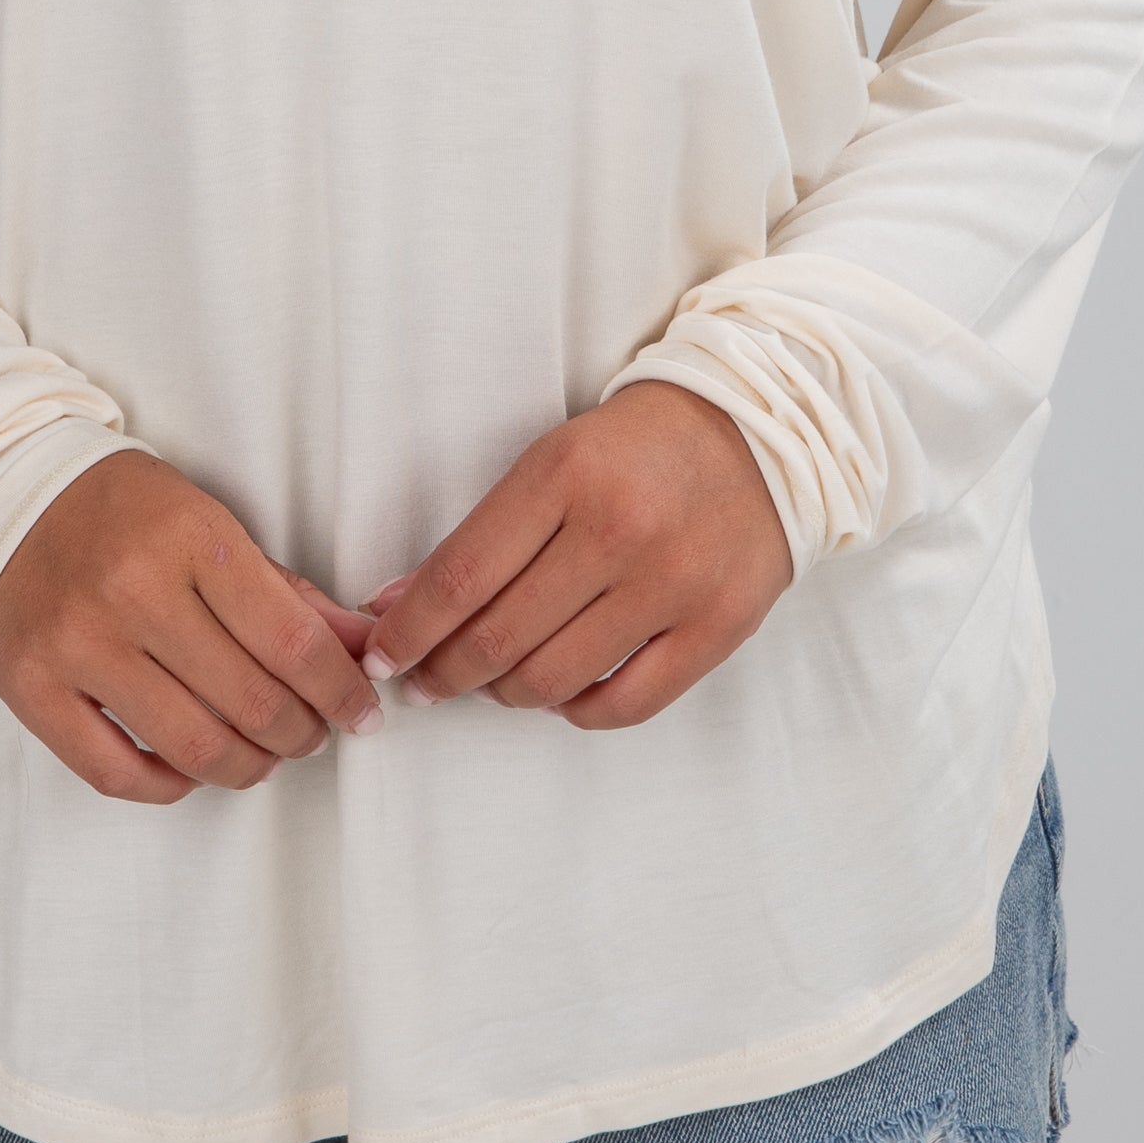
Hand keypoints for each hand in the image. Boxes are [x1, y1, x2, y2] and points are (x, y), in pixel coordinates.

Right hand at [0, 452, 383, 804]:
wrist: (1, 497)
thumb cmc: (122, 512)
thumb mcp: (210, 523)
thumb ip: (287, 593)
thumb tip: (362, 649)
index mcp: (191, 536)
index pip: (292, 640)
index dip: (341, 691)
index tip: (360, 711)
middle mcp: (133, 590)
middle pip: (251, 701)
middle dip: (302, 733)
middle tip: (311, 734)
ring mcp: (77, 644)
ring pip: (192, 746)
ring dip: (248, 767)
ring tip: (262, 755)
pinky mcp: (32, 688)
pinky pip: (116, 773)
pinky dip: (170, 786)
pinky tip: (192, 770)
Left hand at [359, 383, 794, 729]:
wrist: (760, 431)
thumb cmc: (638, 447)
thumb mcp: (552, 459)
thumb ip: (483, 535)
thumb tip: (400, 603)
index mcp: (566, 474)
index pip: (461, 576)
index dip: (409, 629)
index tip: (383, 653)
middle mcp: (619, 531)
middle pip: (498, 637)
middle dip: (442, 671)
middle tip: (423, 682)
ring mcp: (673, 584)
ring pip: (553, 679)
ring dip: (502, 693)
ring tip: (489, 682)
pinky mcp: (717, 627)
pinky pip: (625, 704)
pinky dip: (575, 711)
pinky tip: (557, 695)